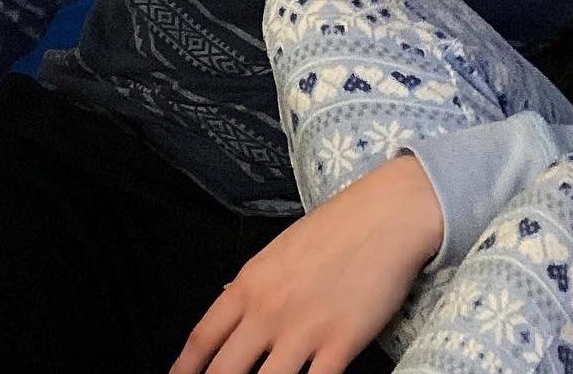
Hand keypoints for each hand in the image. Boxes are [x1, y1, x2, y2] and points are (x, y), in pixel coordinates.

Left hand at [172, 155, 443, 373]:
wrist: (389, 213)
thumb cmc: (339, 225)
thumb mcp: (282, 248)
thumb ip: (254, 283)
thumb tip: (226, 302)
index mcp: (250, 283)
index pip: (202, 340)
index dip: (183, 371)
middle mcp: (268, 311)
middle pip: (223, 373)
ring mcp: (303, 331)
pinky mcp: (339, 345)